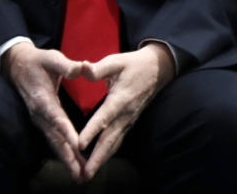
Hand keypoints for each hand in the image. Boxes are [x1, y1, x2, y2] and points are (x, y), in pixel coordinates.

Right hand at [2, 43, 84, 180]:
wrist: (18, 66)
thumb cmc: (38, 61)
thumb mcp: (52, 58)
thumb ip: (66, 65)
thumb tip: (81, 68)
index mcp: (43, 98)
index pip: (56, 117)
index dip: (65, 130)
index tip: (77, 144)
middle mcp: (40, 114)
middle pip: (55, 138)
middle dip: (67, 156)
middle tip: (80, 173)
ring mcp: (40, 120)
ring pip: (54, 143)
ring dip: (66, 159)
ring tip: (79, 175)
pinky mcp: (43, 122)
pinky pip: (54, 140)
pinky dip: (64, 152)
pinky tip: (74, 163)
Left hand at [76, 43, 175, 180]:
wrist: (157, 69)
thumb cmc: (134, 64)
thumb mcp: (117, 61)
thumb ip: (98, 68)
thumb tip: (82, 67)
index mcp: (120, 98)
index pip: (104, 117)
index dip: (91, 131)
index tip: (79, 145)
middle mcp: (125, 113)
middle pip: (110, 139)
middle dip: (97, 157)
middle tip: (85, 174)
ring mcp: (129, 120)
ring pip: (114, 143)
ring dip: (102, 159)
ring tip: (88, 175)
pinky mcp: (129, 122)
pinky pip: (118, 140)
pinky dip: (108, 153)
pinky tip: (100, 162)